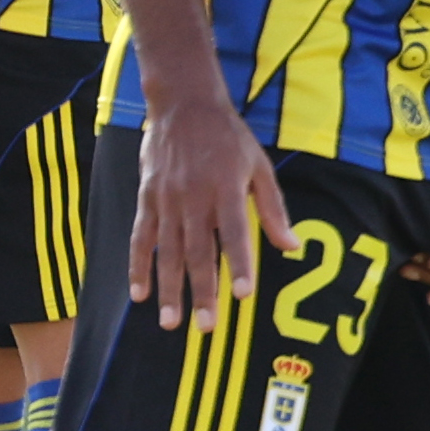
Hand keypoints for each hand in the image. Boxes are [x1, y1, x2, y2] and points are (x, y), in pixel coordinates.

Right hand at [128, 94, 295, 332]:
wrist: (184, 104)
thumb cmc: (229, 137)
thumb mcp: (259, 166)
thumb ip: (272, 209)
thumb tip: (291, 246)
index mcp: (227, 188)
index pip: (236, 233)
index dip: (241, 264)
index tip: (244, 295)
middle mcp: (195, 197)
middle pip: (199, 251)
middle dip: (202, 292)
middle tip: (205, 327)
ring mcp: (167, 199)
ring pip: (168, 251)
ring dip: (169, 289)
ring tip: (170, 322)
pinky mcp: (147, 198)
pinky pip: (141, 238)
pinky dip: (138, 266)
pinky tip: (138, 294)